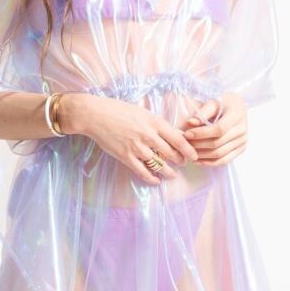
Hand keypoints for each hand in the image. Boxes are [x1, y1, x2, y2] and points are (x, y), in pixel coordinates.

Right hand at [63, 93, 200, 185]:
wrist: (96, 115)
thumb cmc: (119, 110)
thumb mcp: (143, 112)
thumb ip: (158, 124)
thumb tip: (174, 134)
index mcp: (154, 123)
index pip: (179, 140)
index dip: (189, 150)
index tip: (194, 156)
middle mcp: (148, 136)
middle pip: (172, 154)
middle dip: (180, 162)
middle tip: (183, 164)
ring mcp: (137, 148)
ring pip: (159, 165)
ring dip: (168, 172)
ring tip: (172, 175)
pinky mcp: (126, 157)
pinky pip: (143, 172)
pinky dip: (152, 178)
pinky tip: (156, 180)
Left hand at [180, 92, 247, 165]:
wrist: (238, 107)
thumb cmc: (224, 103)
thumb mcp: (213, 102)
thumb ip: (203, 112)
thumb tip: (190, 123)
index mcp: (236, 115)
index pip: (218, 129)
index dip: (201, 134)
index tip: (187, 134)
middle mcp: (242, 130)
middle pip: (217, 143)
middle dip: (198, 145)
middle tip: (184, 144)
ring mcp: (242, 141)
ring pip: (219, 154)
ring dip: (202, 155)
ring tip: (189, 152)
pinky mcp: (241, 149)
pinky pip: (224, 160)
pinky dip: (210, 162)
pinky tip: (198, 160)